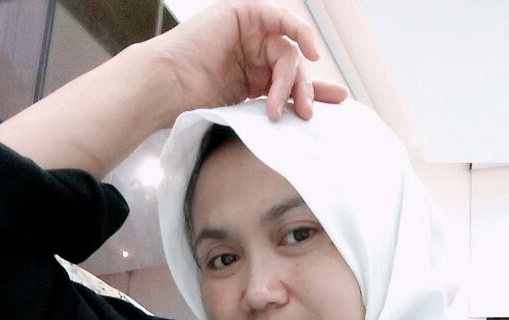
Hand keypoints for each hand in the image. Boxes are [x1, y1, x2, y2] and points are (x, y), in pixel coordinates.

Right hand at [160, 0, 347, 121]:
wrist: (169, 89)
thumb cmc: (195, 105)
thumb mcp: (247, 111)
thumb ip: (275, 105)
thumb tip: (308, 115)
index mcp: (253, 77)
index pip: (292, 80)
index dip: (316, 91)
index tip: (339, 102)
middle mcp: (253, 53)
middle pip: (294, 67)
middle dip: (303, 91)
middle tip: (303, 115)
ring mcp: (248, 33)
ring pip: (288, 51)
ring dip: (291, 79)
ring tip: (279, 106)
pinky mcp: (243, 14)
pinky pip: (281, 18)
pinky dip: (298, 32)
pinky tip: (308, 52)